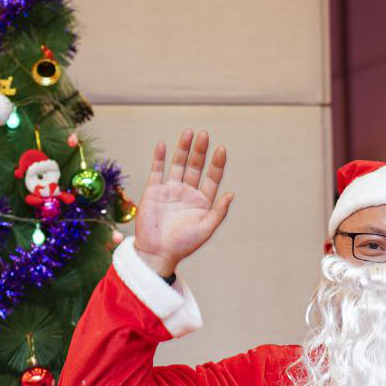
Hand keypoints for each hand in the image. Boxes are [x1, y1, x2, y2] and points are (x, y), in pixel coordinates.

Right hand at [133, 129, 234, 276]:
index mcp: (202, 201)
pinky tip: (163, 145)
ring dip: (183, 149)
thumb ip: (219, 211)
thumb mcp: (205, 229)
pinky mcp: (153, 191)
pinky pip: (157, 170)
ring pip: (178, 164)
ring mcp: (170, 190)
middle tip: (204, 135)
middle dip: (200, 151)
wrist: (157, 253)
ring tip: (188, 132)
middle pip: (196, 166)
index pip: (212, 177)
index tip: (221, 149)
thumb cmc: (183, 245)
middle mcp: (187, 192)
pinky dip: (159, 158)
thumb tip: (232, 194)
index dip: (217, 163)